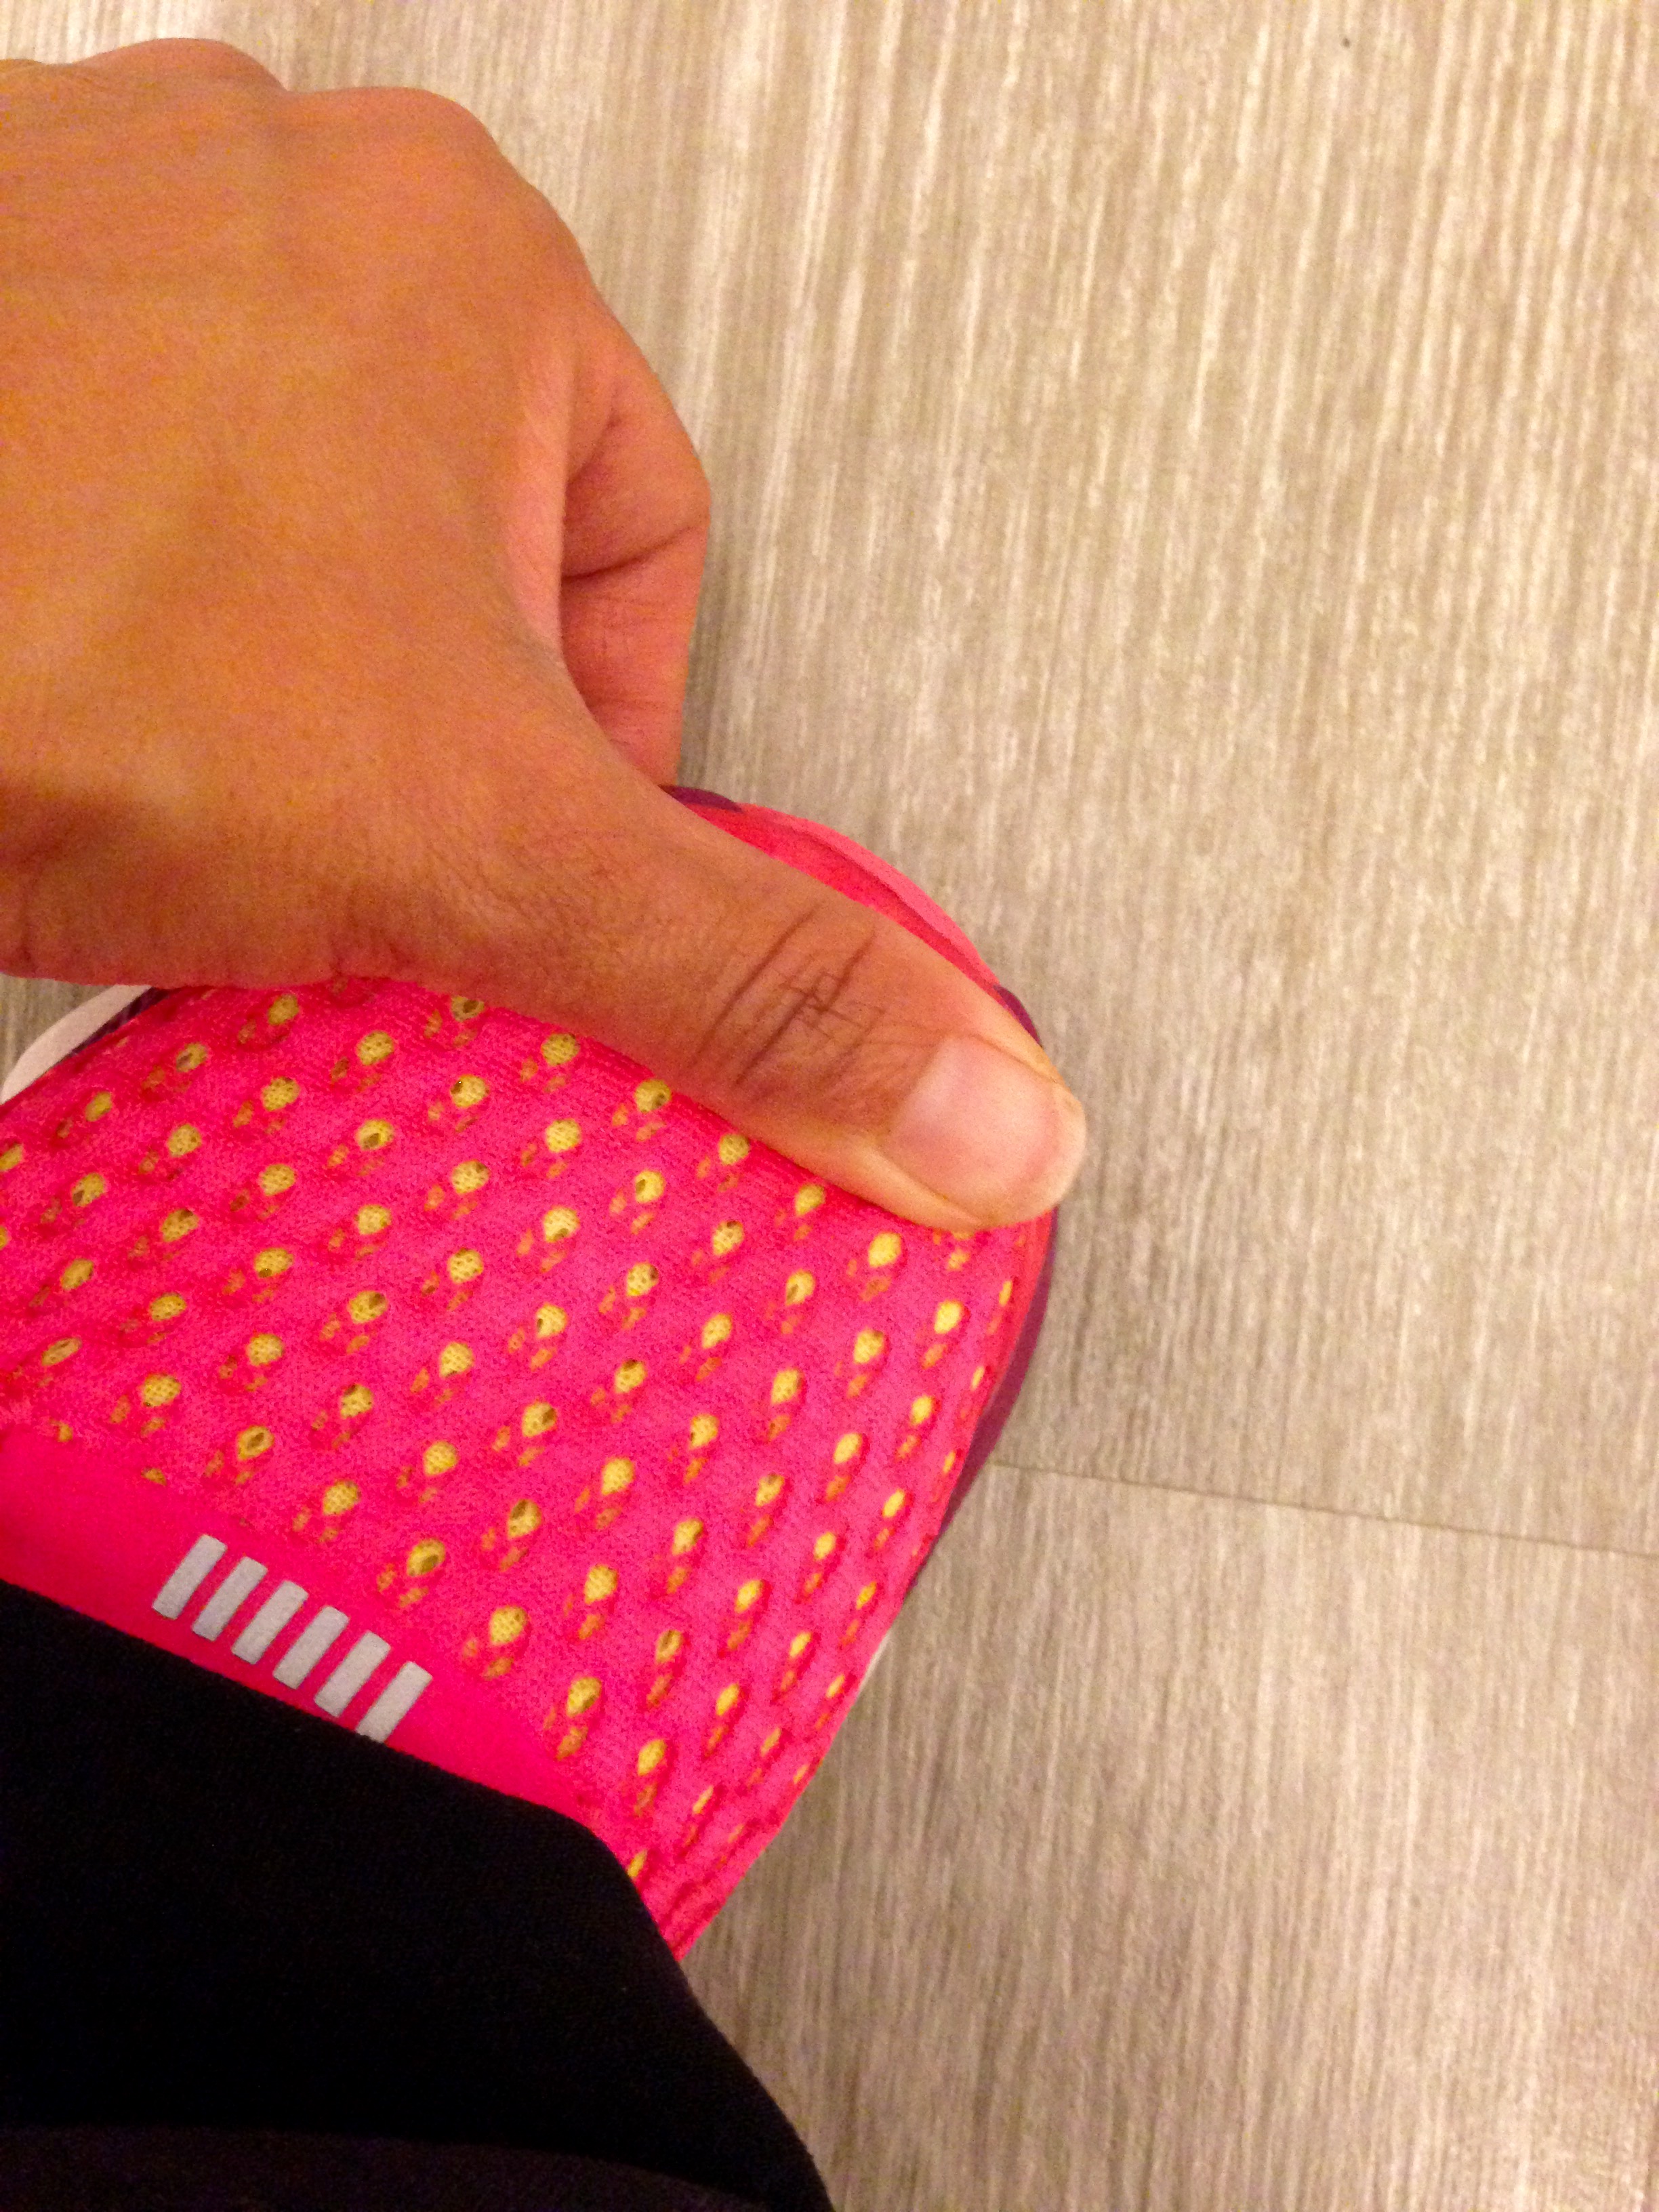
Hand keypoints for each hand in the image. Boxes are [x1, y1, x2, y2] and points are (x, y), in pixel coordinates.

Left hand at [0, 39, 1085, 1228]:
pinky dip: (115, 625)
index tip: (517, 854)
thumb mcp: (475, 853)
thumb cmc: (33, 636)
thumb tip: (974, 1104)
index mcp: (462, 255)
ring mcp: (78, 244)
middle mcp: (269, 198)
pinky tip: (70, 713)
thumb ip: (749, 982)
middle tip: (354, 828)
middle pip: (466, 547)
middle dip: (426, 724)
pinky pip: (115, 501)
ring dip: (269, 677)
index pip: (651, 557)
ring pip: (283, 525)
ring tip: (194, 768)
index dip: (599, 758)